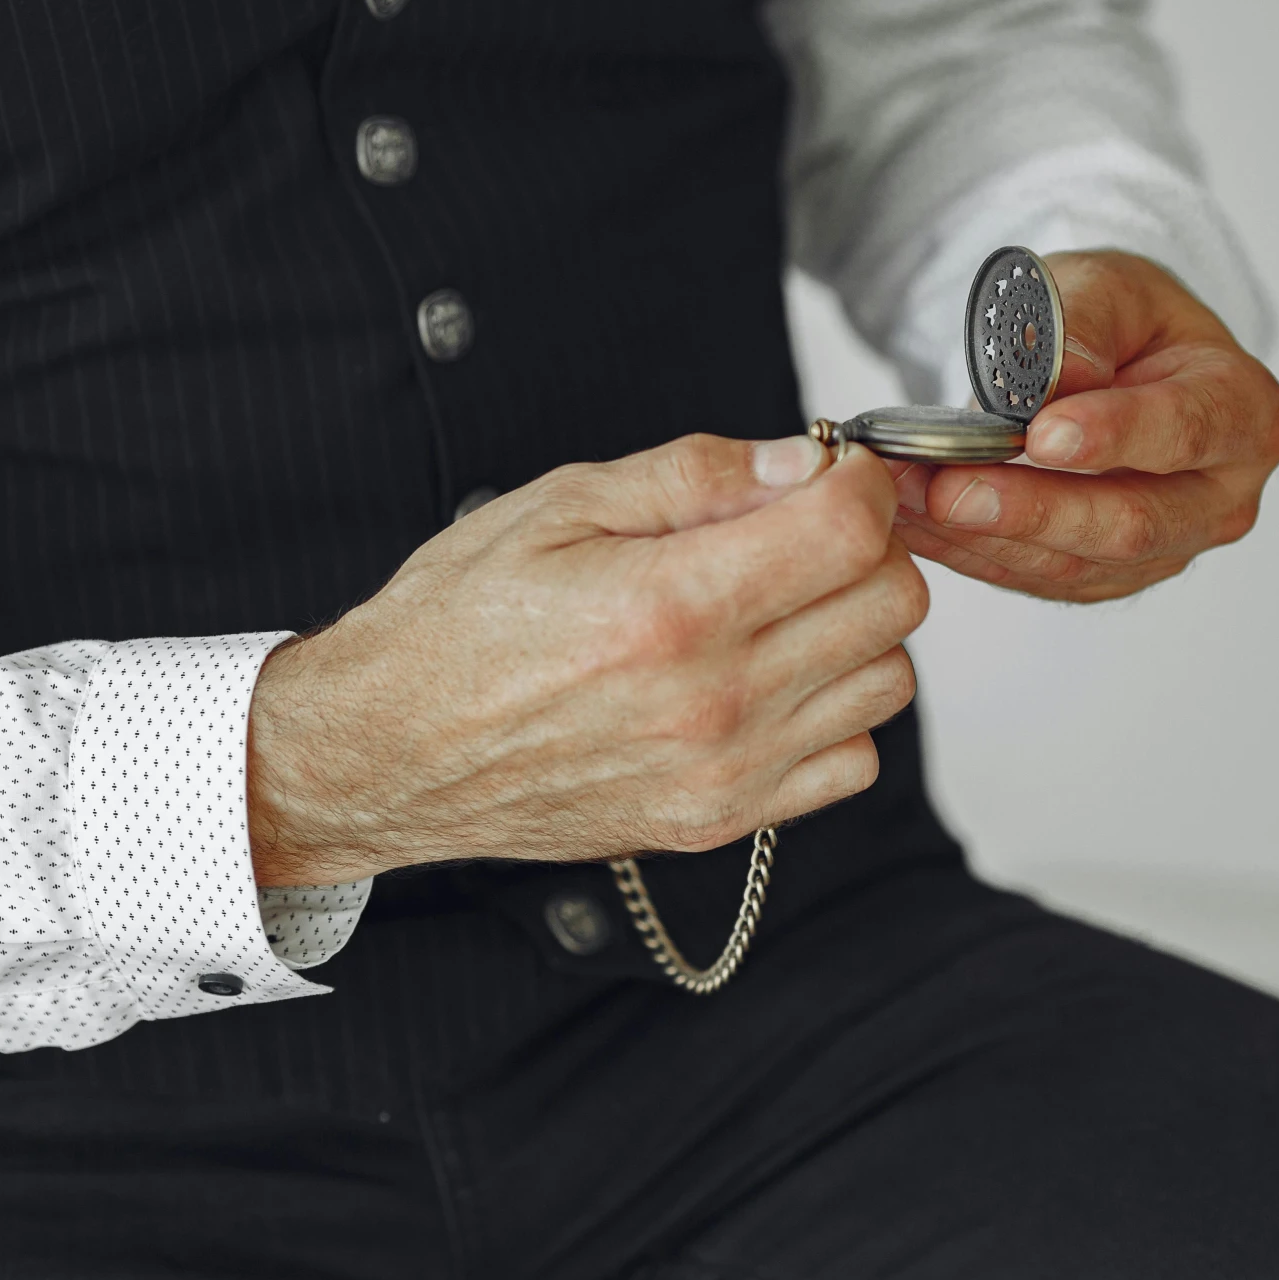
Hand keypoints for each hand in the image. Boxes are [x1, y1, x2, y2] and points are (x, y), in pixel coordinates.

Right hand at [245, 435, 925, 885]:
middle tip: (804, 527)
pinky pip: (852, 761)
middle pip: (890, 602)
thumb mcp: (558, 505)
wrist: (388, 750)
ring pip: (887, 681)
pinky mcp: (720, 820)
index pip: (850, 529)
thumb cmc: (456, 627)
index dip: (857, 480)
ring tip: (781, 603)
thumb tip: (801, 459)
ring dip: (855, 629)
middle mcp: (712, 700)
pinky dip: (834, 713)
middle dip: (865, 544)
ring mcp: (724, 772)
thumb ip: (694, 475)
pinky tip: (771, 678)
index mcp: (671, 606)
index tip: (830, 470)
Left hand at [890, 251, 1278, 602]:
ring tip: (909, 493)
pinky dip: (968, 551)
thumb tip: (1054, 384)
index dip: (1113, 437)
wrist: (1115, 361)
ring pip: (1073, 564)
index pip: (1184, 431)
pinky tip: (914, 519)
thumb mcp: (1108, 285)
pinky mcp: (1105, 577)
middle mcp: (1220, 498)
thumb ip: (1084, 324)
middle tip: (953, 488)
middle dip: (1033, 509)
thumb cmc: (1126, 321)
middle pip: (1131, 522)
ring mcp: (1165, 550)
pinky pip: (1032, 578)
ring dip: (983, 535)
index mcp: (1246, 413)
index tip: (1042, 434)